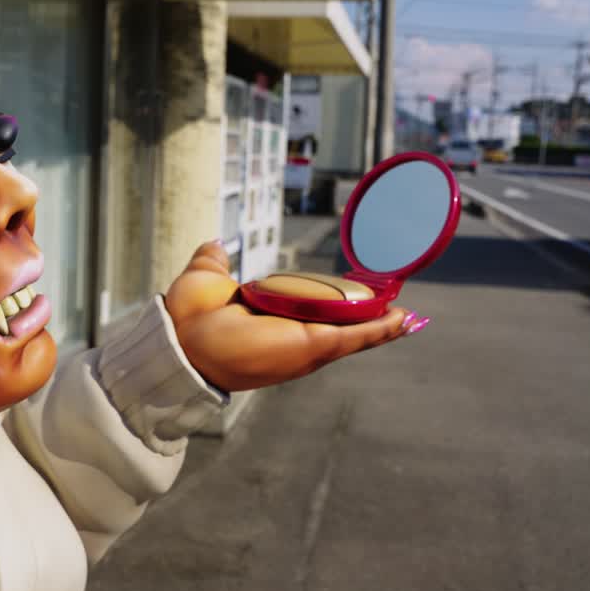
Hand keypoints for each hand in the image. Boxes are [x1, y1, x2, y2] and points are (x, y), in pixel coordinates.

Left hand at [164, 241, 414, 391]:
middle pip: (342, 326)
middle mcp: (294, 336)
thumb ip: (215, 263)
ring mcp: (305, 343)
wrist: (181, 336)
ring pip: (355, 333)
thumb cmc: (190, 316)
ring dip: (383, 324)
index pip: (313, 313)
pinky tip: (405, 320)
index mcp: (276, 321)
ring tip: (409, 316)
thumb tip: (215, 246)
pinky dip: (381, 329)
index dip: (338, 304)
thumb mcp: (208, 279)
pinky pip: (355, 337)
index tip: (360, 291)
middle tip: (394, 301)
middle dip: (369, 316)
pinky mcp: (312, 344)